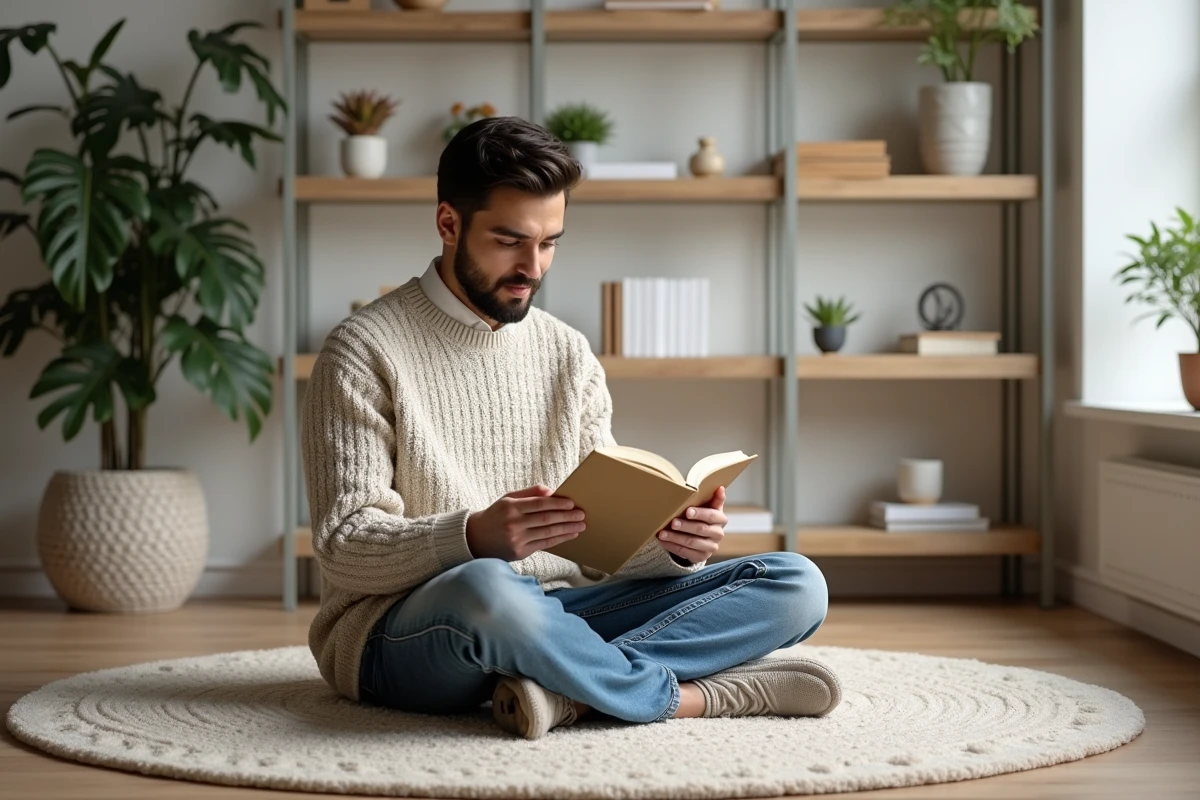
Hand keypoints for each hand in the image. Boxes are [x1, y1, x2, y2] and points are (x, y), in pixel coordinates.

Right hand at [465, 484, 585, 561]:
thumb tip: (552, 491)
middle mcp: (513, 523)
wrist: (475, 538)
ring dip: (567, 529)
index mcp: (510, 507)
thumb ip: (529, 493)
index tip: (572, 503)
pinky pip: (544, 544)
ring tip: (580, 525)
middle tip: (582, 514)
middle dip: (567, 516)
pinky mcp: (519, 552)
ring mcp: (516, 539)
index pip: (539, 504)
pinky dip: (559, 539)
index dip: (557, 503)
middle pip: (546, 519)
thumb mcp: (508, 499)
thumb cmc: (496, 515)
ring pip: (548, 533)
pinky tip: (570, 535)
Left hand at [656, 485, 726, 563]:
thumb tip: (720, 488)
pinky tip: (663, 541)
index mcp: (721, 519)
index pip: (712, 516)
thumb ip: (714, 498)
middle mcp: (718, 534)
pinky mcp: (702, 557)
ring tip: (662, 533)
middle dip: (685, 526)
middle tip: (673, 522)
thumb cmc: (703, 515)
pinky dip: (672, 546)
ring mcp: (711, 547)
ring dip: (676, 538)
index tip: (687, 511)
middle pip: (701, 530)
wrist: (703, 536)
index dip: (700, 514)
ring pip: (692, 543)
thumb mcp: (709, 506)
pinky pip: (685, 553)